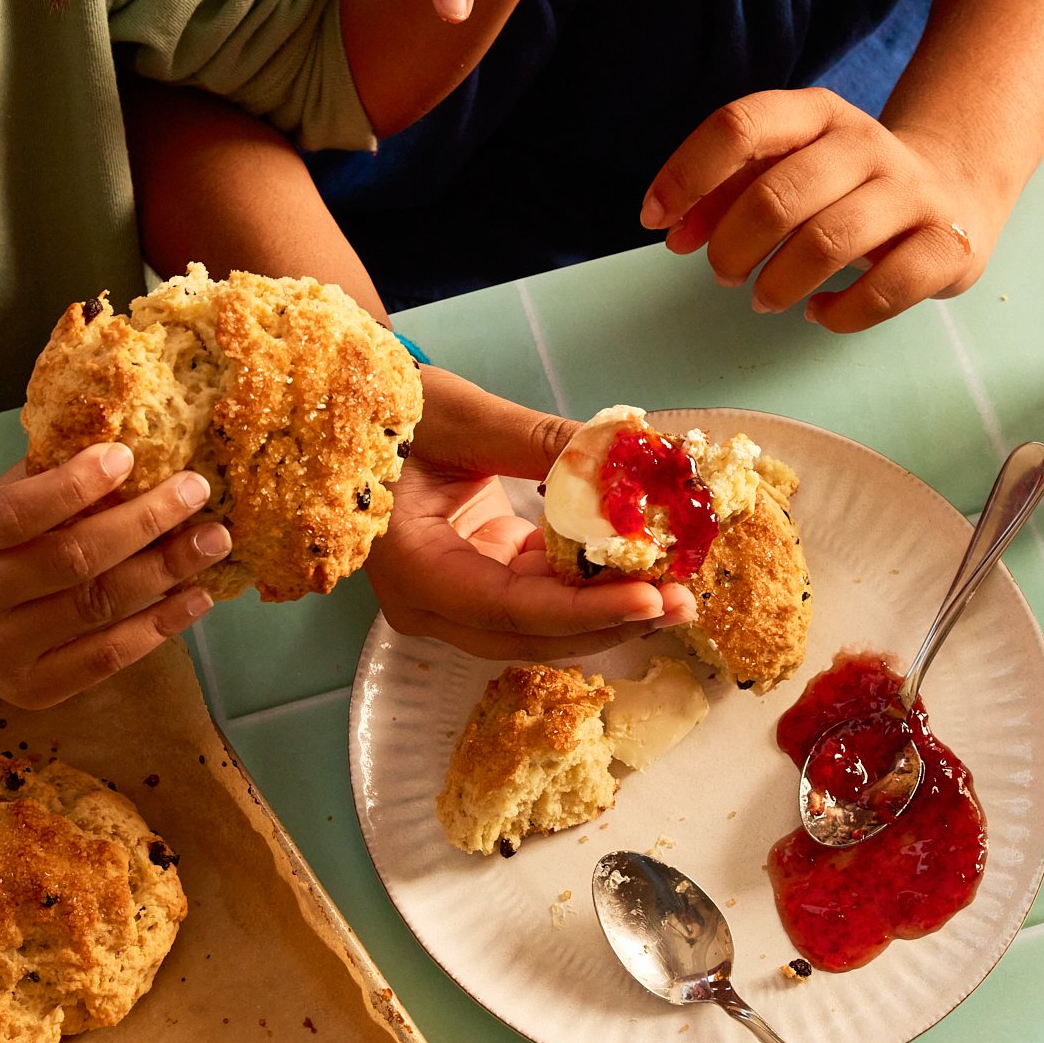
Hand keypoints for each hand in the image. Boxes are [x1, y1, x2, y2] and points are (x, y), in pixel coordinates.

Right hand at [0, 444, 231, 706]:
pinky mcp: (34, 689)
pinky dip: (159, 626)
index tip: (127, 455)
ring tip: (213, 541)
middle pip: (71, 559)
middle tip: (196, 491)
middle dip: (143, 522)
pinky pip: (106, 657)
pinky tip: (197, 597)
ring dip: (165, 571)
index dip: (74, 485)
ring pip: (97, 606)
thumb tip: (133, 440)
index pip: (17, 512)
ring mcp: (1, 649)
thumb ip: (47, 477)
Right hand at [364, 369, 695, 659]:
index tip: (650, 597)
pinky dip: (588, 584)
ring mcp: (452, 597)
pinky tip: (637, 566)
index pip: (508, 607)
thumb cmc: (396, 408)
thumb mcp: (470, 420)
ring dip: (606, 609)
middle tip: (681, 599)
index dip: (583, 610)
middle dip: (608, 621)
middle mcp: (427, 601)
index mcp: (411, 567)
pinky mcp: (479, 580)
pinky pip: (541, 597)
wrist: (361, 409)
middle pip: (528, 634)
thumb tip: (626, 458)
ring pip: (540, 625)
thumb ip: (546, 444)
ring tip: (676, 588)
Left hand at [641, 88, 998, 331]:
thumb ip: (720, 195)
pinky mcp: (948, 245)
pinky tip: (819, 313)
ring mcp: (912, 193)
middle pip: (776, 197)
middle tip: (723, 275)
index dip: (686, 174)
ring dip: (776, 284)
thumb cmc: (841, 187)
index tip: (655, 220)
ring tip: (764, 298)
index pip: (739, 125)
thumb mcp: (782, 172)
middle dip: (731, 249)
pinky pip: (883, 291)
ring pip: (826, 243)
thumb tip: (670, 232)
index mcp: (816, 115)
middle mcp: (865, 144)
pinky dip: (838, 314)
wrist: (955, 185)